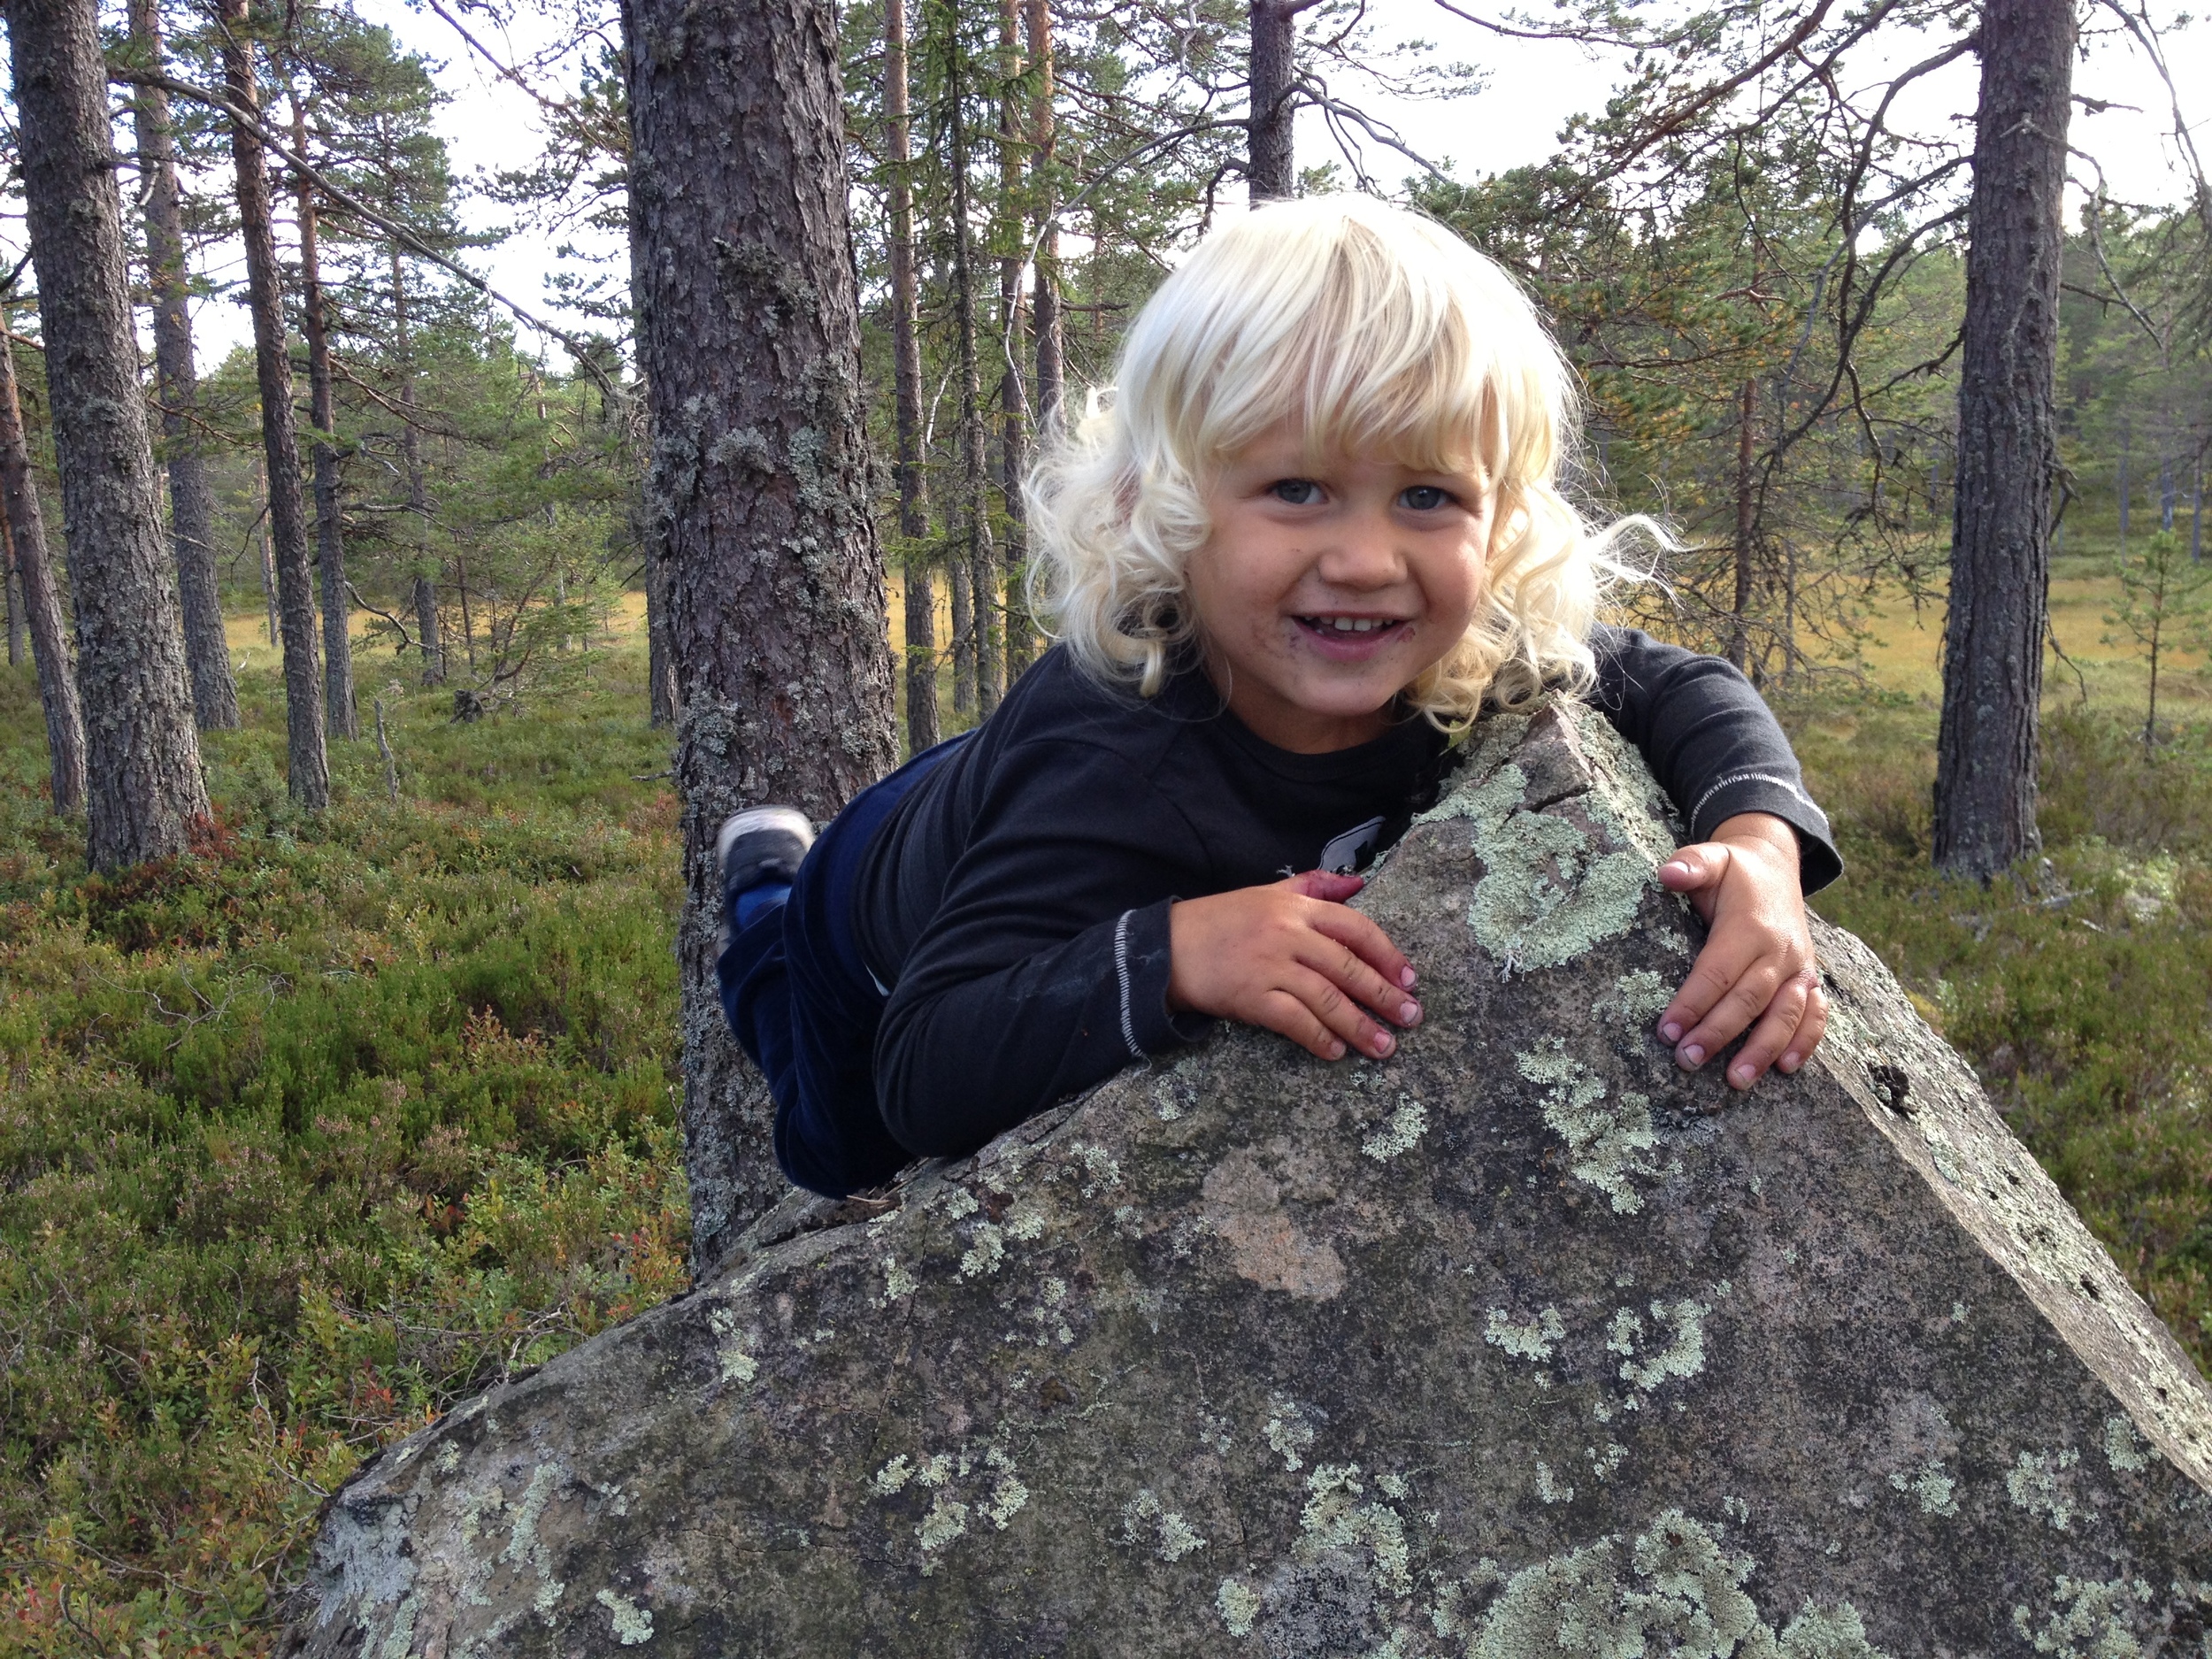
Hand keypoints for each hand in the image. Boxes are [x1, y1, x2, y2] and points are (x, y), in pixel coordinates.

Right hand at [1168, 871, 1421, 1062]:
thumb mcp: (1267, 893)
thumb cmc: (1220, 921)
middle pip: (1349, 968)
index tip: (1410, 978)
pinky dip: (1319, 1038)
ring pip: (1328, 999)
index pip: (1356, 929)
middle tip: (1411, 1018)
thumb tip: (1358, 884)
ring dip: (1361, 1026)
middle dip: (1385, 995)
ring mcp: (1270, 967)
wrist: (1167, 947)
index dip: (1387, 955)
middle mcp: (1288, 935)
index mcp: (1297, 908)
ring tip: (1384, 1047)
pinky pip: (1295, 1021)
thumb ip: (1314, 885)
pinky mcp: (1252, 997)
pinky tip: (1336, 1053)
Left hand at [1654, 813, 1826, 1088]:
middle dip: (1718, 1033)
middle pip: (1749, 999)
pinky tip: (1786, 1068)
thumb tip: (1668, 874)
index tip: (1667, 1031)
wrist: (1776, 869)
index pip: (1718, 971)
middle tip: (1687, 1061)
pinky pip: (1816, 1015)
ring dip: (1763, 1050)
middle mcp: (1780, 950)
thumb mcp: (1713, 857)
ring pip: (1785, 1014)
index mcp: (1751, 925)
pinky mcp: (1811, 979)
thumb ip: (1692, 863)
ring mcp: (1800, 967)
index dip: (1693, 1002)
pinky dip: (1806, 1042)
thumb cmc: (1734, 872)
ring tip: (1735, 1081)